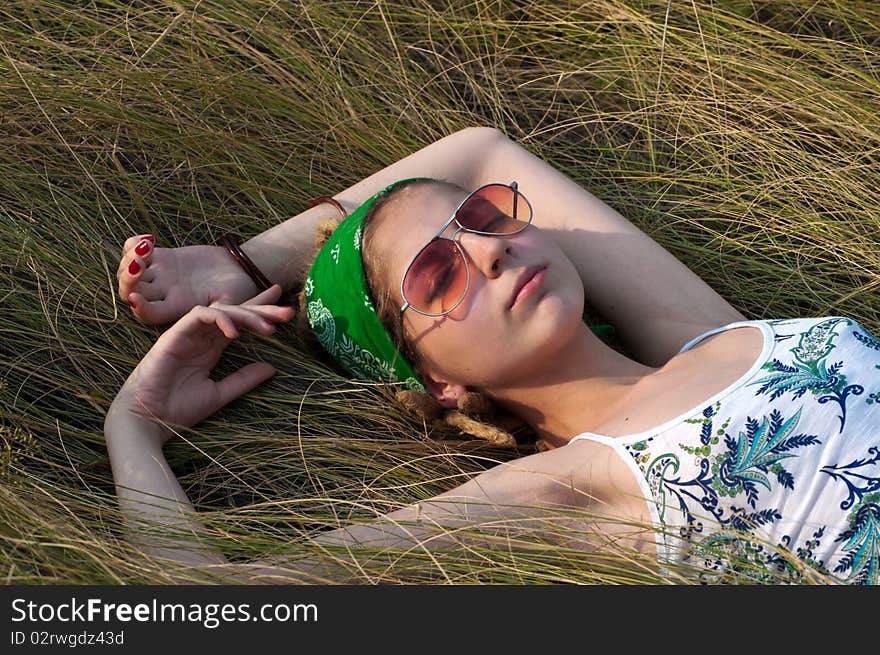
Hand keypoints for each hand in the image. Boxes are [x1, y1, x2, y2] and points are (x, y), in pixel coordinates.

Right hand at [112, 285, 293, 438]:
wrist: (148, 422)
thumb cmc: (177, 411)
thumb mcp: (220, 394)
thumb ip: (243, 379)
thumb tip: (272, 368)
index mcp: (210, 348)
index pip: (239, 323)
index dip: (261, 312)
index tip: (286, 310)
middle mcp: (200, 337)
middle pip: (235, 313)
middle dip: (262, 309)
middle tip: (289, 311)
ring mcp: (187, 334)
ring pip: (220, 310)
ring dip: (246, 315)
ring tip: (270, 328)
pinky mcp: (174, 335)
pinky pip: (200, 316)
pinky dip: (220, 319)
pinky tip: (236, 333)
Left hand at [117, 234, 260, 324]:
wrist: (241, 270)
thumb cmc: (240, 290)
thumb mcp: (233, 305)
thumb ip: (226, 315)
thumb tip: (232, 333)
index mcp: (177, 307)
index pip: (149, 313)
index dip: (139, 307)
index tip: (136, 296)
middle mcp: (164, 293)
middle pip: (130, 290)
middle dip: (128, 277)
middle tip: (139, 261)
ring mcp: (161, 275)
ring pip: (128, 270)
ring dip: (129, 257)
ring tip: (148, 246)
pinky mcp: (163, 257)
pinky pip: (135, 250)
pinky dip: (133, 243)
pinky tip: (150, 239)